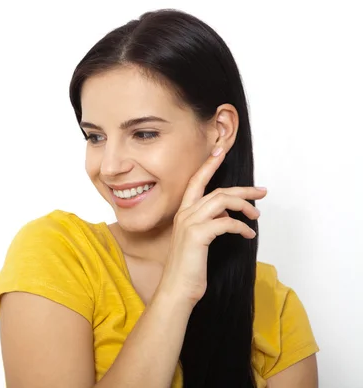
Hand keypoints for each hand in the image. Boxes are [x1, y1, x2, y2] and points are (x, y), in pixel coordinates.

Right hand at [158, 147, 266, 305]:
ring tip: (257, 215)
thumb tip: (227, 215)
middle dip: (243, 189)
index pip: (196, 181)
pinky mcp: (198, 235)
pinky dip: (242, 226)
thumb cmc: (188, 268)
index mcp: (183, 213)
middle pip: (218, 191)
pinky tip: (248, 234)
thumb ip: (209, 224)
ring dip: (245, 205)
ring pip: (223, 201)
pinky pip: (227, 222)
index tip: (221, 150)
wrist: (177, 289)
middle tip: (262, 191)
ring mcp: (190, 223)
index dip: (209, 164)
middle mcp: (185, 214)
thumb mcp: (198, 241)